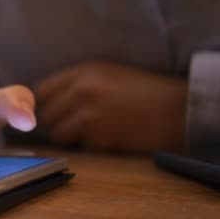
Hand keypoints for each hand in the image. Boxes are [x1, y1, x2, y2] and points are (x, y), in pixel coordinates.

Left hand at [35, 62, 187, 152]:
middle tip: (73, 126)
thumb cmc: (143, 91)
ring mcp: (89, 115)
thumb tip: (43, 102)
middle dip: (56, 123)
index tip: (47, 114)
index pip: (40, 91)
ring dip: (70, 138)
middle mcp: (82, 90)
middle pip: (45, 115)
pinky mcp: (99, 137)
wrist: (179, 108)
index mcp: (83, 72)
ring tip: (92, 132)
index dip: (41, 105)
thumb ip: (75, 83)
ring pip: (58, 135)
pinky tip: (110, 137)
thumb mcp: (107, 74)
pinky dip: (91, 146)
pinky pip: (81, 147)